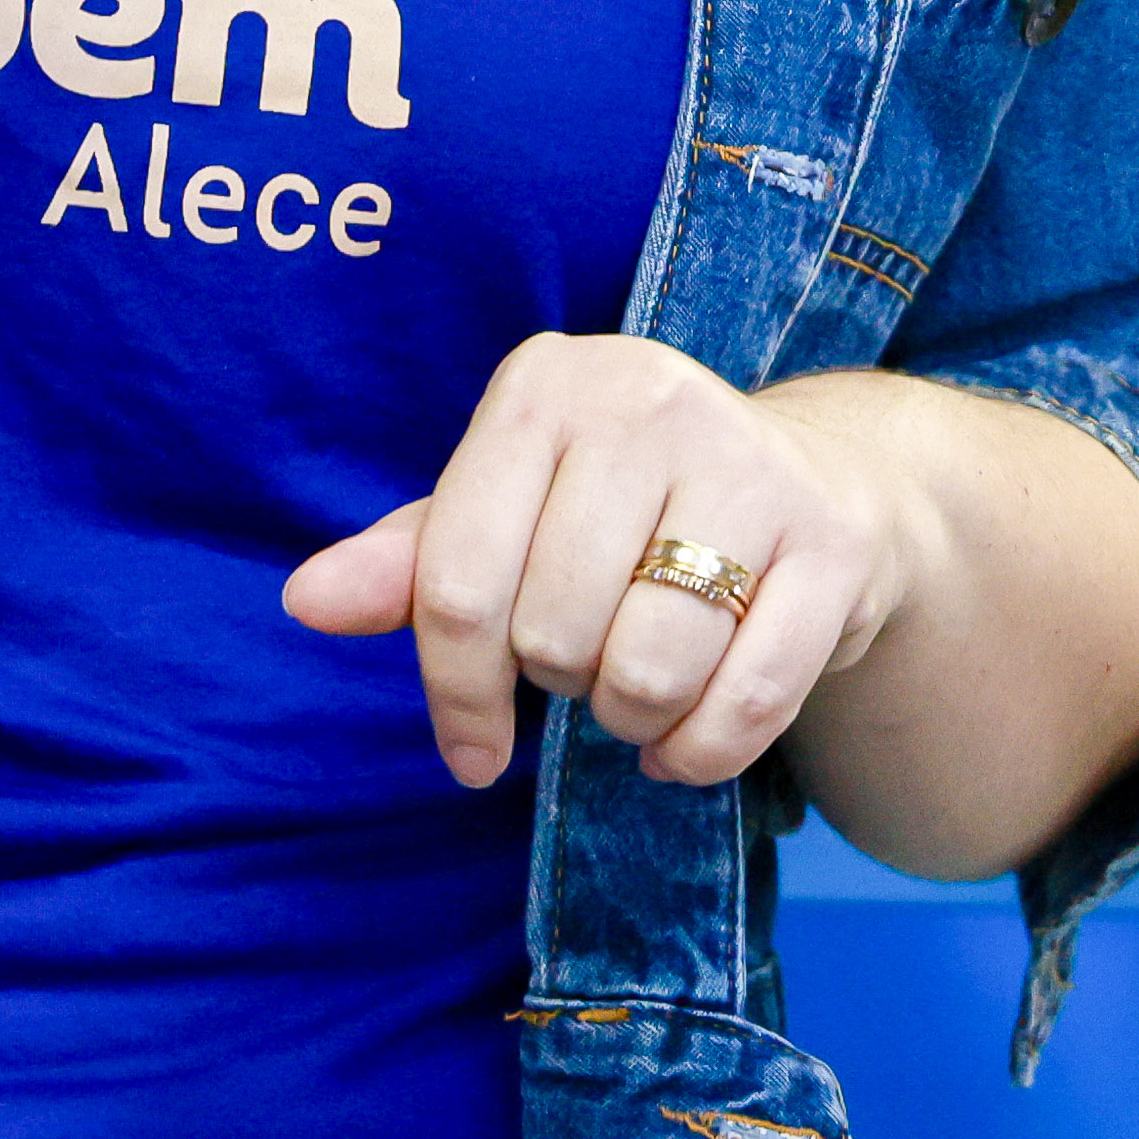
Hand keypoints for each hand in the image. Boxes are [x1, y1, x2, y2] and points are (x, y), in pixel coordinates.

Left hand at [281, 336, 921, 791]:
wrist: (817, 485)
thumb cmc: (624, 511)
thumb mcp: (510, 516)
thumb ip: (411, 564)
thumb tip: (305, 600)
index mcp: (548, 387)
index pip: (458, 580)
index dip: (454, 690)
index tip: (471, 748)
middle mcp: (651, 402)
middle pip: (551, 633)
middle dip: (560, 682)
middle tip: (590, 656)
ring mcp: (752, 466)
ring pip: (645, 671)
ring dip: (632, 718)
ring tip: (639, 682)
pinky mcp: (833, 542)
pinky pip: (746, 702)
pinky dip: (702, 751)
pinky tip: (689, 732)